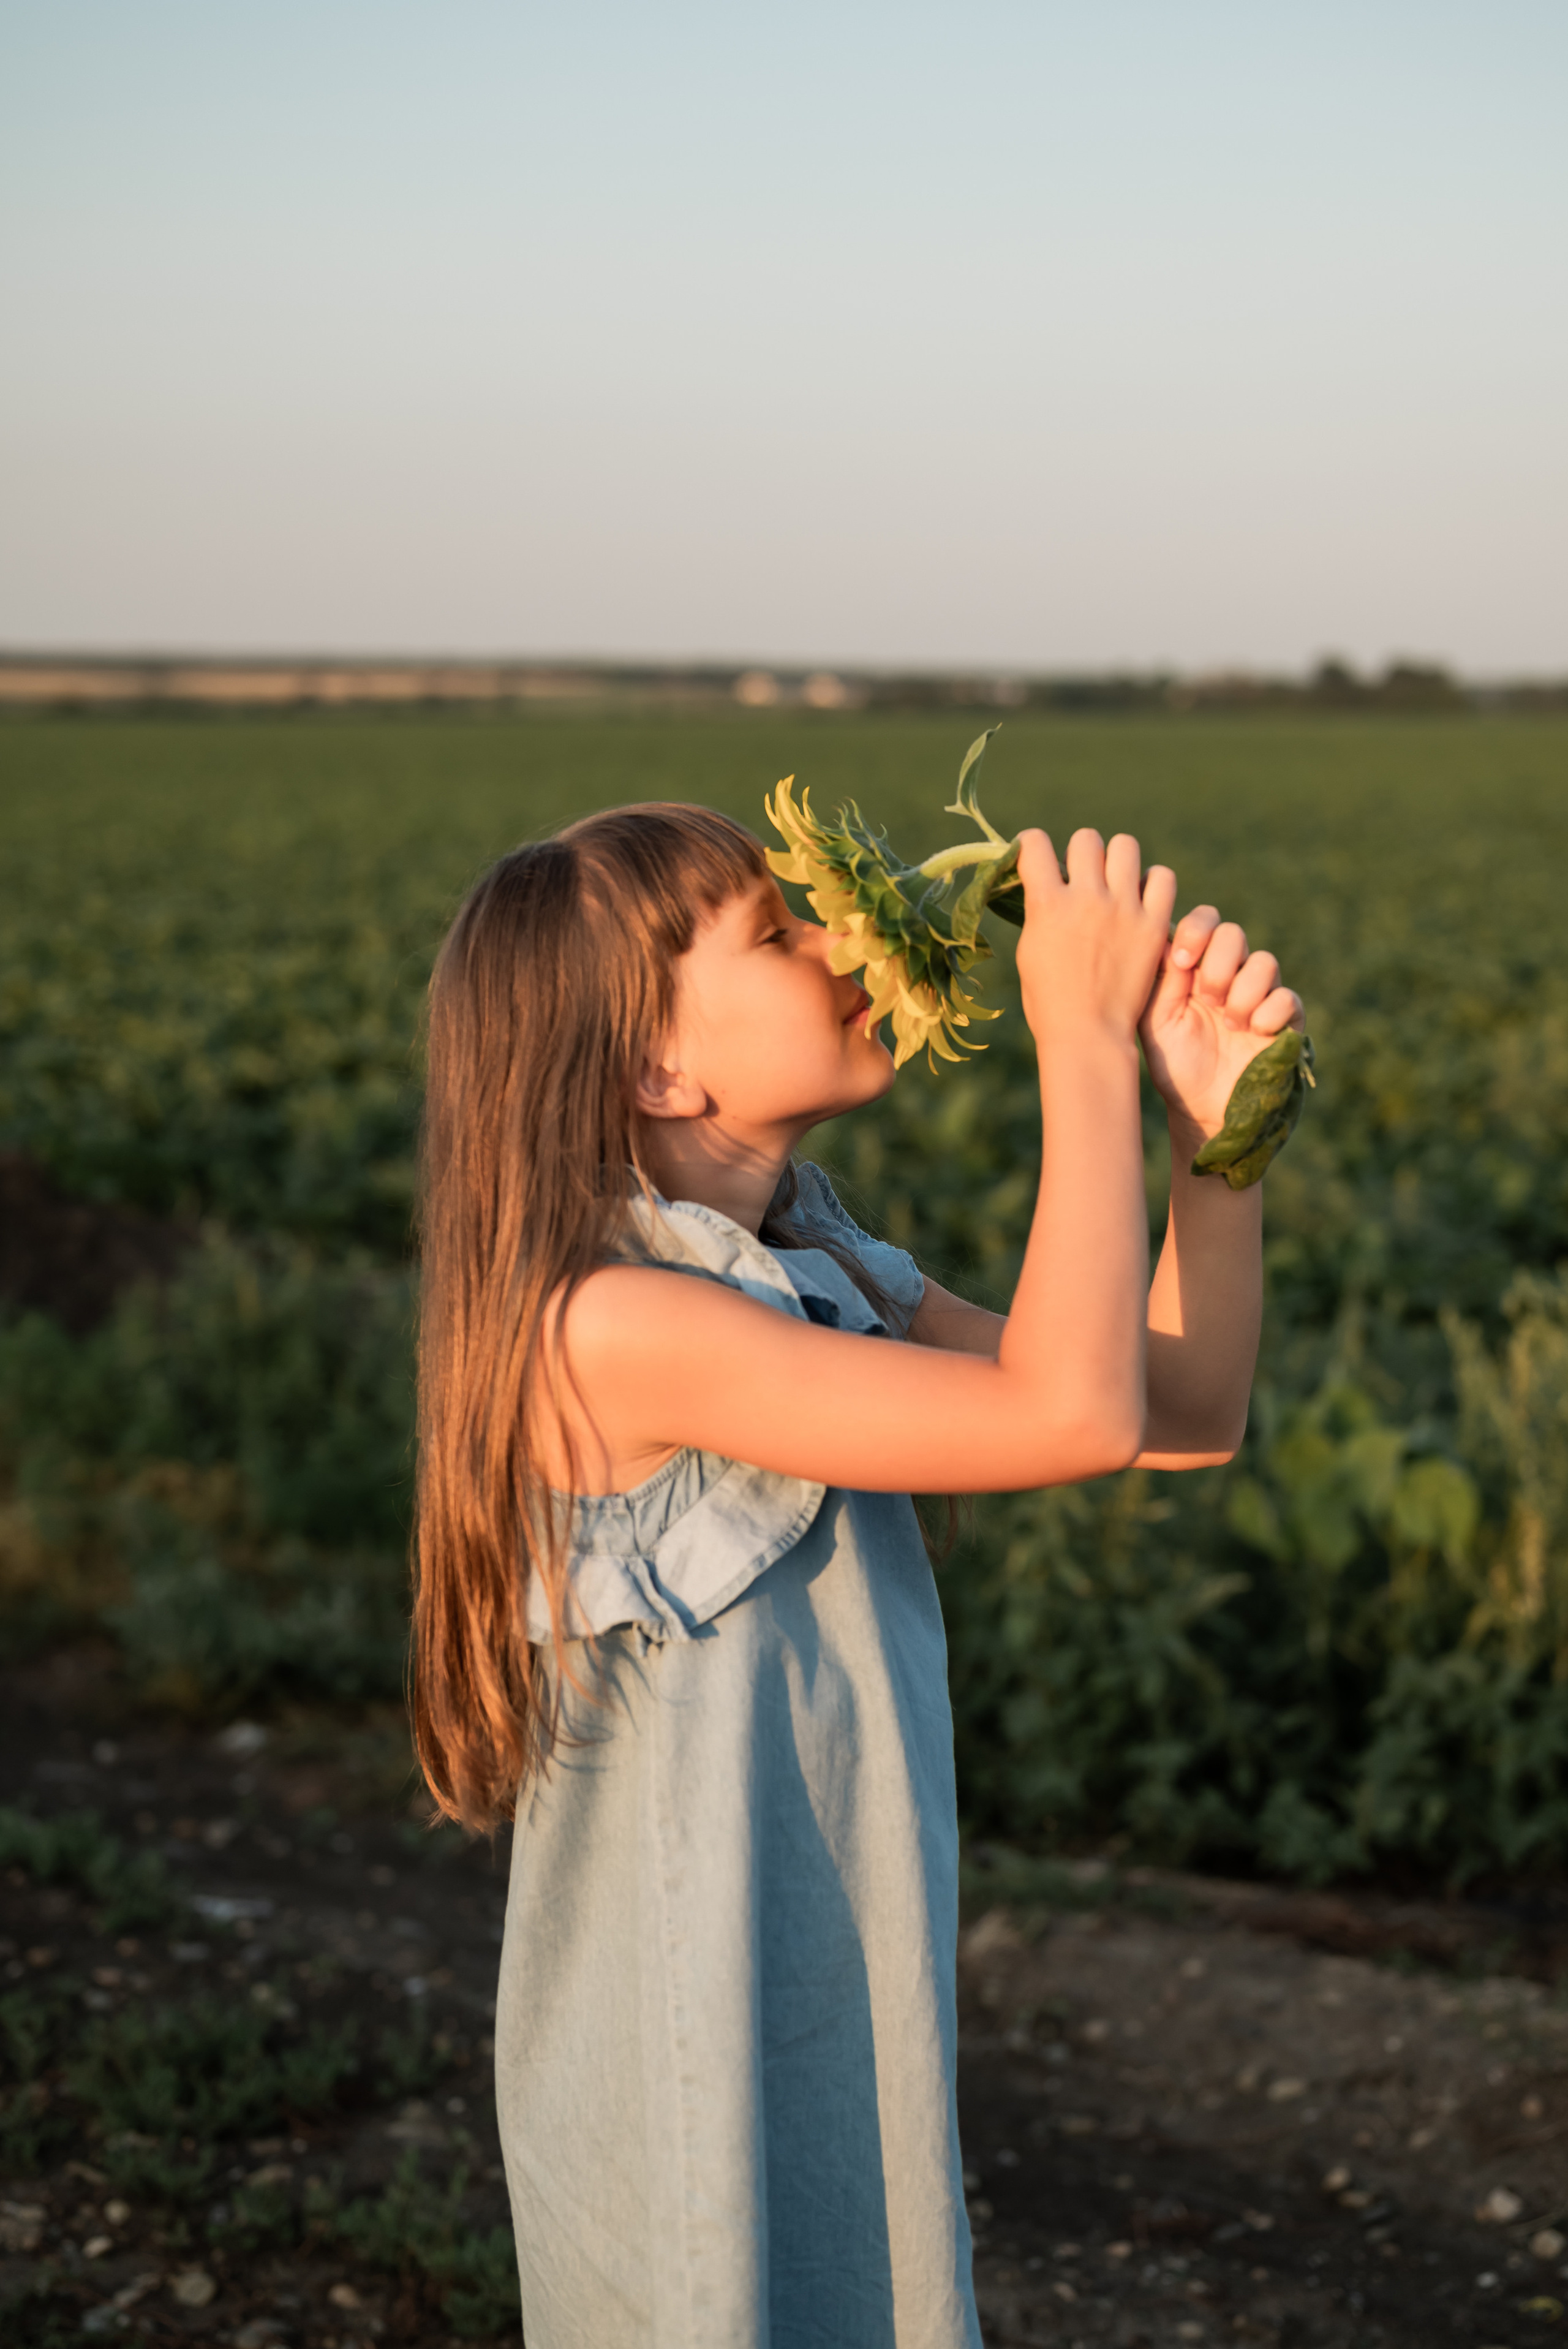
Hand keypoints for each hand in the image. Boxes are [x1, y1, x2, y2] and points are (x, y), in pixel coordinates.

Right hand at [1015, 828, 1177, 1054]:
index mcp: (1047, 904)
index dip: (1031, 845)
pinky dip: (1153, 883)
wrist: (1088, 1033)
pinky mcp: (1153, 925)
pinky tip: (1143, 899)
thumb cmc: (1048, 1000)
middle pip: (1086, 839)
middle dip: (1081, 853)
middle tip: (1083, 877)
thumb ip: (1038, 910)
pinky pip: (1162, 878)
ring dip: (1117, 860)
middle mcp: (1085, 898)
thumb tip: (1041, 882)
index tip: (1035, 858)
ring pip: (1126, 847)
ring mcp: (1123, 909)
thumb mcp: (1029, 949)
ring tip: (1115, 883)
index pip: (1034, 842)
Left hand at [1140, 906, 1304, 1141]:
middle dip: (1218, 963)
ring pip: (1264, 962)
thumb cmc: (1174, 1063)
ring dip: (1242, 992)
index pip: (1204, 922)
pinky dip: (1269, 1013)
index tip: (1181, 960)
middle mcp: (1230, 974)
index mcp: (1196, 968)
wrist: (1202, 1109)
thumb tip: (1163, 937)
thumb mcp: (1154, 1020)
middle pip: (1234, 933)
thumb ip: (1158, 978)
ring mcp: (1259, 995)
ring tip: (1229, 1023)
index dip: (1197, 930)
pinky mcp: (1285, 1021)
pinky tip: (1252, 1032)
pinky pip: (1287, 998)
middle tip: (1207, 998)